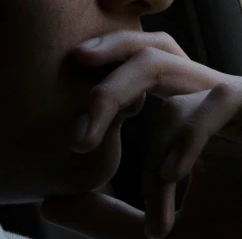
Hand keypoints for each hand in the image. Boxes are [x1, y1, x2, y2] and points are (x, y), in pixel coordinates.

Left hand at [40, 30, 241, 238]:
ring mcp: (232, 97)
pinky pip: (215, 102)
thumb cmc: (235, 229)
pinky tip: (167, 177)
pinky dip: (185, 137)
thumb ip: (106, 216)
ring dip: (116, 93)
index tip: (69, 138)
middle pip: (143, 48)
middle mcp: (203, 93)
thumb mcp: (160, 230)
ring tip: (82, 136)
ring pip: (164, 64)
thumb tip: (47, 202)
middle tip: (61, 92)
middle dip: (99, 59)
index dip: (96, 96)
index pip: (131, 76)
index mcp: (183, 109)